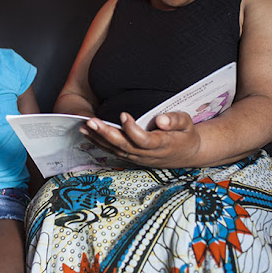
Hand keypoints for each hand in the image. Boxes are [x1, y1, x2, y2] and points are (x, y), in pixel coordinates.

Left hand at [81, 111, 200, 168]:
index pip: (143, 140)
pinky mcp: (132, 157)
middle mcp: (147, 154)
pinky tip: (88, 134)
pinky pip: (114, 152)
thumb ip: (175, 120)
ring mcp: (138, 158)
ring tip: (84, 126)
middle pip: (124, 146)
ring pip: (116, 150)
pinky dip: (100, 143)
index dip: (132, 129)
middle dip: (106, 133)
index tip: (123, 114)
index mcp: (162, 145)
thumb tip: (160, 119)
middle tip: (91, 121)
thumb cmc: (185, 135)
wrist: (187, 154)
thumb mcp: (187, 123)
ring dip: (99, 138)